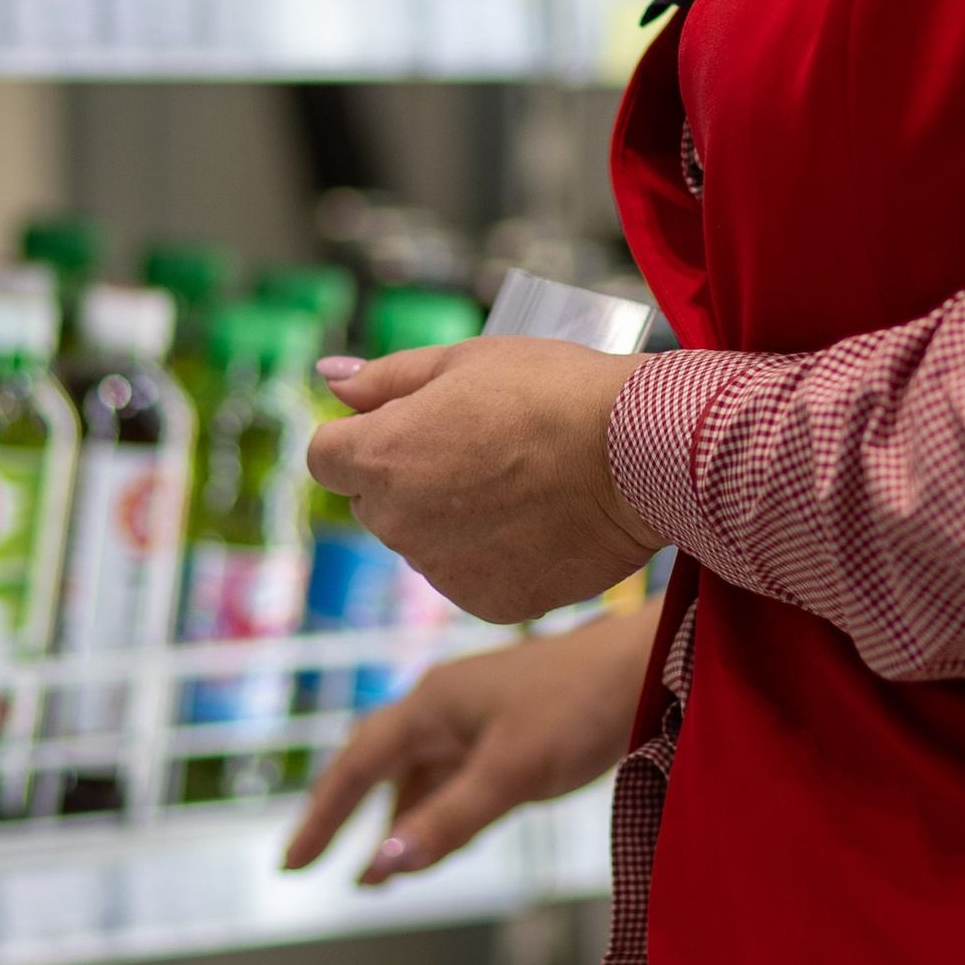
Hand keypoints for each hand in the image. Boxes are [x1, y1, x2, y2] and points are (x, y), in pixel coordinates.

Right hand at [282, 607, 659, 885]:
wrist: (647, 664)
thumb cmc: (581, 709)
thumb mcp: (512, 772)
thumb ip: (448, 819)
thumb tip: (383, 865)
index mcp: (432, 705)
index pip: (355, 765)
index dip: (320, 816)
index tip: (291, 865)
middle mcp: (445, 705)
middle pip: (378, 766)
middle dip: (346, 816)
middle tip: (315, 865)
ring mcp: (478, 715)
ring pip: (420, 775)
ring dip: (397, 821)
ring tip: (379, 876)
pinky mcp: (510, 729)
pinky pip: (455, 776)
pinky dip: (438, 810)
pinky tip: (441, 839)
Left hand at [306, 334, 662, 624]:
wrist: (638, 453)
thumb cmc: (553, 392)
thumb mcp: (464, 361)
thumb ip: (385, 378)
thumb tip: (328, 377)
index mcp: (381, 456)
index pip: (325, 455)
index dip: (362, 435)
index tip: (410, 422)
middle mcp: (398, 522)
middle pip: (374, 500)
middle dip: (407, 476)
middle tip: (480, 446)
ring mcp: (441, 571)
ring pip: (423, 541)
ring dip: (449, 518)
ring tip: (520, 483)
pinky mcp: (485, 603)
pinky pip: (468, 575)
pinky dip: (491, 554)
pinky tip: (537, 520)